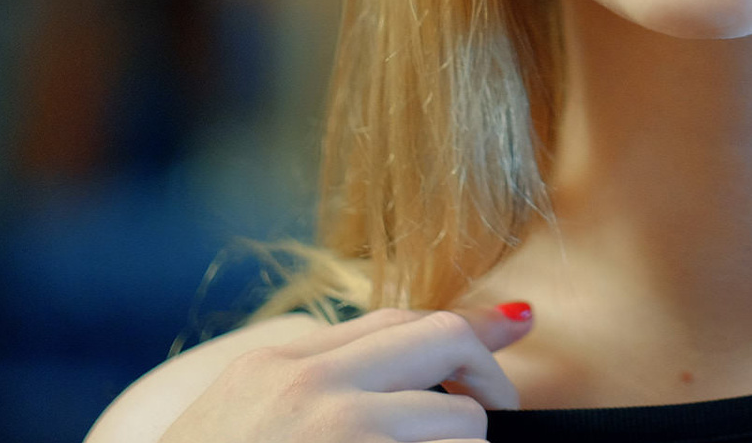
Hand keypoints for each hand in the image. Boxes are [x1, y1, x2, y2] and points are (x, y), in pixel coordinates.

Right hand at [157, 303, 534, 442]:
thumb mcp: (236, 417)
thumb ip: (306, 382)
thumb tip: (399, 366)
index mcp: (277, 367)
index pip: (396, 319)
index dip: (465, 324)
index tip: (515, 324)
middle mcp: (311, 389)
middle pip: (443, 340)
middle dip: (484, 378)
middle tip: (493, 414)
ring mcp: (340, 435)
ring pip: (462, 421)